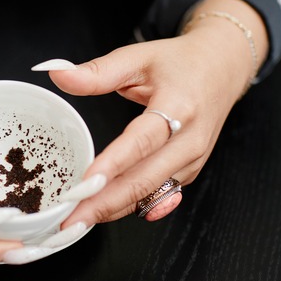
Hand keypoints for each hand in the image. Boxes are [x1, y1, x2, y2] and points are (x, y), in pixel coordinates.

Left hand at [33, 0, 267, 225]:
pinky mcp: (187, 173)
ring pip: (148, 194)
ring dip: (111, 211)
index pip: (141, 141)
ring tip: (75, 224)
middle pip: (144, 179)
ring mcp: (191, 161)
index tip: (83, 184)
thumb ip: (98, 71)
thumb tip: (57, 73)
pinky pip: (154, 196)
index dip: (112, 165)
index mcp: (179, 107)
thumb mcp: (139, 57)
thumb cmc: (180, 63)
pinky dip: (126, 207)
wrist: (223, 69)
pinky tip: (99, 216)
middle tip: (68, 220)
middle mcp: (189, 140)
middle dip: (103, 203)